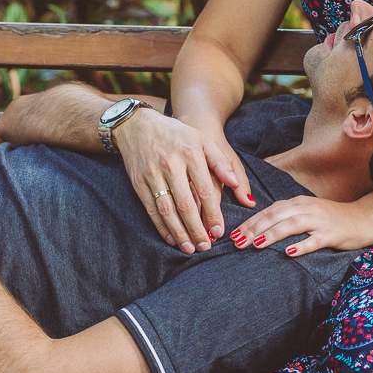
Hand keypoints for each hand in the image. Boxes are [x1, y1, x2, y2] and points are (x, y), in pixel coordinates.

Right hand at [115, 110, 253, 253]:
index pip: (205, 190)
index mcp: (191, 154)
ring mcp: (153, 173)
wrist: (137, 124)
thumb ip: (220, 161)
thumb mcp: (201, 139)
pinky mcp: (139, 181)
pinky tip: (170, 238)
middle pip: (186, 204)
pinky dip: (160, 226)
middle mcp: (171, 164)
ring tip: (189, 248)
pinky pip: (151, 208)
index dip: (213, 213)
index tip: (219, 231)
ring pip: (167, 210)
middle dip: (196, 229)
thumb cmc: (176, 134)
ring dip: (179, 232)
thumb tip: (235, 183)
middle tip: (205, 246)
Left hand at [230, 196, 371, 256]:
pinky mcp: (332, 234)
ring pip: (291, 225)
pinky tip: (289, 253)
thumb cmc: (331, 219)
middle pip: (275, 216)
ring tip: (255, 244)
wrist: (363, 219)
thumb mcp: (306, 213)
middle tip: (237, 242)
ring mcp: (319, 220)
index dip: (250, 222)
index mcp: (298, 202)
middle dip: (254, 228)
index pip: (268, 210)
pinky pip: (315, 240)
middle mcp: (306, 208)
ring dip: (272, 234)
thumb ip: (287, 216)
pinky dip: (301, 246)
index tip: (234, 234)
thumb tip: (260, 228)